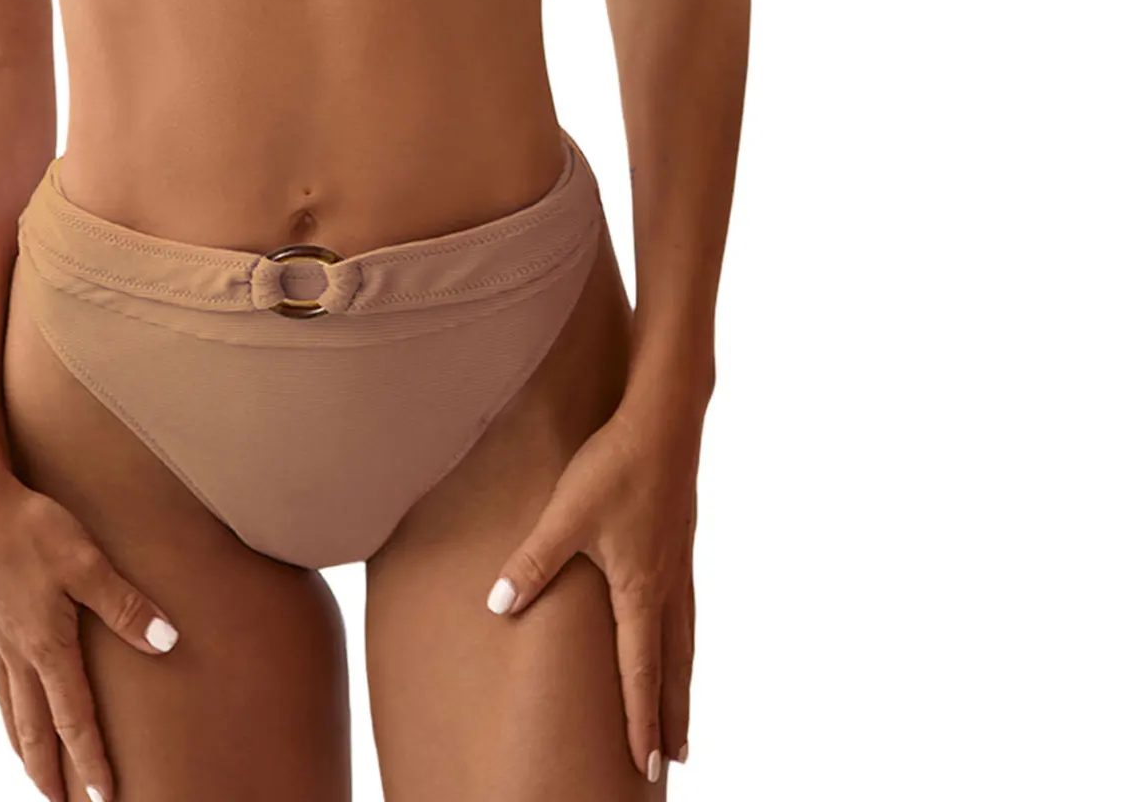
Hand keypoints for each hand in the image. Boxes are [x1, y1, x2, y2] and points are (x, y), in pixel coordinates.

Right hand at [0, 460, 180, 801]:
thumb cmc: (31, 528)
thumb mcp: (88, 563)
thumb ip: (126, 606)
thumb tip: (166, 642)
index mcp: (47, 646)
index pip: (73, 719)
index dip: (90, 761)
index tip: (105, 797)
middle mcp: (19, 653)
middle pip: (35, 730)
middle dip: (51, 773)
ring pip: (11, 711)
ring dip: (25, 748)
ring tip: (34, 773)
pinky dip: (6, 711)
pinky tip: (11, 705)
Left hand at [486, 400, 699, 780]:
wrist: (664, 419)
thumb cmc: (614, 466)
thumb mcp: (565, 515)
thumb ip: (533, 562)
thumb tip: (498, 605)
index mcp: (638, 589)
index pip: (639, 671)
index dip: (641, 721)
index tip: (645, 766)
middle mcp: (666, 585)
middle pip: (672, 667)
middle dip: (671, 716)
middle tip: (676, 761)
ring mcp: (678, 564)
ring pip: (684, 640)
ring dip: (682, 683)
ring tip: (684, 717)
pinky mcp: (680, 541)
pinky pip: (686, 610)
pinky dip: (684, 641)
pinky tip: (678, 636)